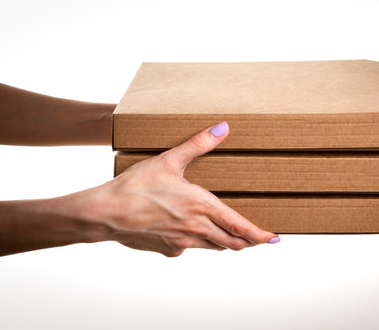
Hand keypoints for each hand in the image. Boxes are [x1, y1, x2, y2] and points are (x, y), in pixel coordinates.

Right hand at [91, 122, 279, 256]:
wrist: (105, 214)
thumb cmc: (137, 187)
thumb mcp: (170, 160)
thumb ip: (198, 144)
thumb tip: (223, 128)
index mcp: (203, 207)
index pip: (241, 227)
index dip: (260, 235)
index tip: (273, 238)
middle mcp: (197, 230)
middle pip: (232, 243)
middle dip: (247, 241)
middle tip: (256, 237)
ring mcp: (182, 243)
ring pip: (213, 248)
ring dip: (225, 242)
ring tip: (230, 234)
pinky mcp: (167, 250)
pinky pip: (189, 248)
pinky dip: (196, 241)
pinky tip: (187, 229)